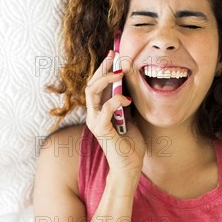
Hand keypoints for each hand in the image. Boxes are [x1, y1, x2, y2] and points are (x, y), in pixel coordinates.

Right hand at [84, 50, 145, 179]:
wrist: (129, 168)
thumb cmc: (130, 145)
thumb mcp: (130, 118)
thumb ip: (125, 103)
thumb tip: (130, 84)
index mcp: (100, 110)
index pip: (97, 85)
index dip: (103, 68)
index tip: (113, 54)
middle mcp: (93, 114)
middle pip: (91, 85)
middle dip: (102, 68)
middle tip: (113, 55)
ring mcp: (95, 122)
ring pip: (91, 93)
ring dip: (105, 80)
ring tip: (118, 72)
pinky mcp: (101, 131)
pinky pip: (104, 111)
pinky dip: (115, 101)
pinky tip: (127, 99)